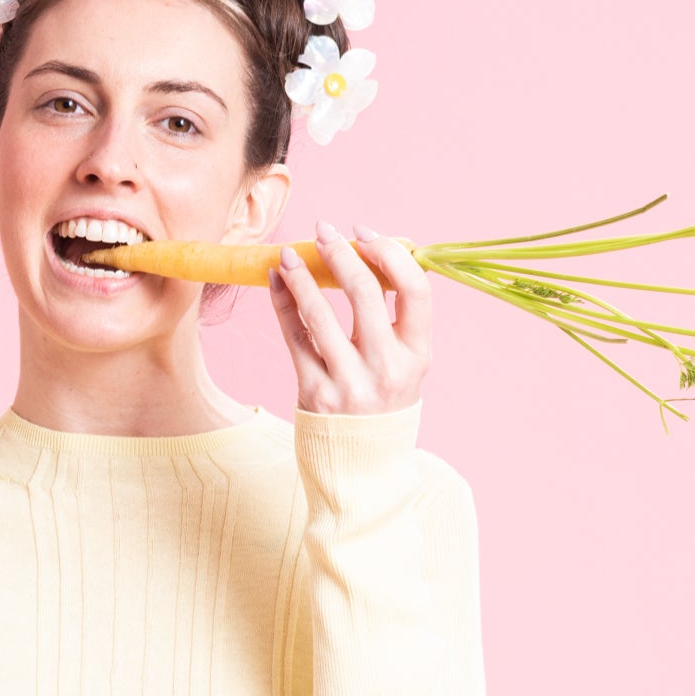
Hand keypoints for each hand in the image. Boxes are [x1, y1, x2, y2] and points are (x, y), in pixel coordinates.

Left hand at [267, 219, 430, 415]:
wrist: (362, 466)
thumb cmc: (382, 402)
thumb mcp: (404, 365)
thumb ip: (394, 320)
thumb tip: (368, 255)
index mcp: (418, 355)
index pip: (414, 290)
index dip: (389, 253)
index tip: (365, 233)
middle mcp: (387, 368)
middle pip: (365, 294)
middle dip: (341, 253)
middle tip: (324, 229)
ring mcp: (349, 382)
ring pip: (321, 313)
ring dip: (302, 275)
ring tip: (290, 252)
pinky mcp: (314, 392)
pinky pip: (294, 337)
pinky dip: (283, 303)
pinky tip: (276, 279)